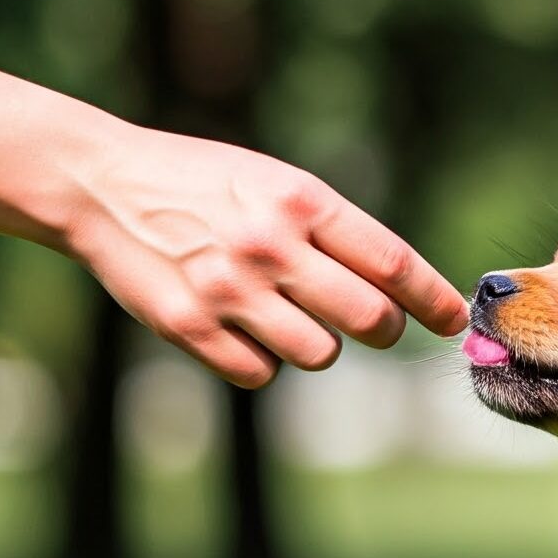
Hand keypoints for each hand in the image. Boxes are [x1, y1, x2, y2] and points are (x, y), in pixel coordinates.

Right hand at [61, 126, 467, 387]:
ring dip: (317, 343)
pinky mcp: (191, 328)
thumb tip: (405, 289)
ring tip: (285, 312)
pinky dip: (261, 361)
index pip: (393, 264)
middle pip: (371, 321)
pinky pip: (261, 374)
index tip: (455, 321)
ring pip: (321, 355)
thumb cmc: (206, 185)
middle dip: (384, 329)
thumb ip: (335, 231)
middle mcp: (270, 245)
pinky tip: (241, 328)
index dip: (435, 301)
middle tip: (375, 324)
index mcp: (301, 201)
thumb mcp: (276, 183)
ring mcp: (229, 291)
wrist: (102, 184)